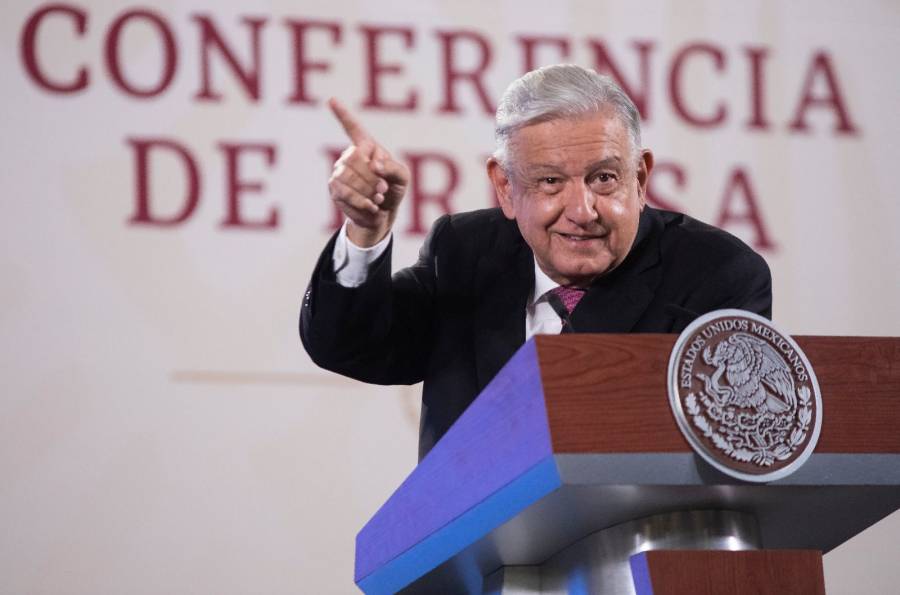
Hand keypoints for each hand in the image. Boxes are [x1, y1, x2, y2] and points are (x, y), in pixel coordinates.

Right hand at [327, 98, 409, 246]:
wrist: (381, 214)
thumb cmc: (393, 190)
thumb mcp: (402, 177)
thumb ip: (393, 167)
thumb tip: (374, 165)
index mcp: (367, 146)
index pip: (353, 127)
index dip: (342, 114)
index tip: (331, 99)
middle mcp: (350, 155)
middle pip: (355, 158)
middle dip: (372, 177)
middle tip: (383, 189)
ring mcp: (339, 171)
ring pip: (349, 176)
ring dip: (368, 190)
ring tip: (379, 199)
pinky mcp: (334, 188)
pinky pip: (345, 192)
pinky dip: (361, 201)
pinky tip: (371, 207)